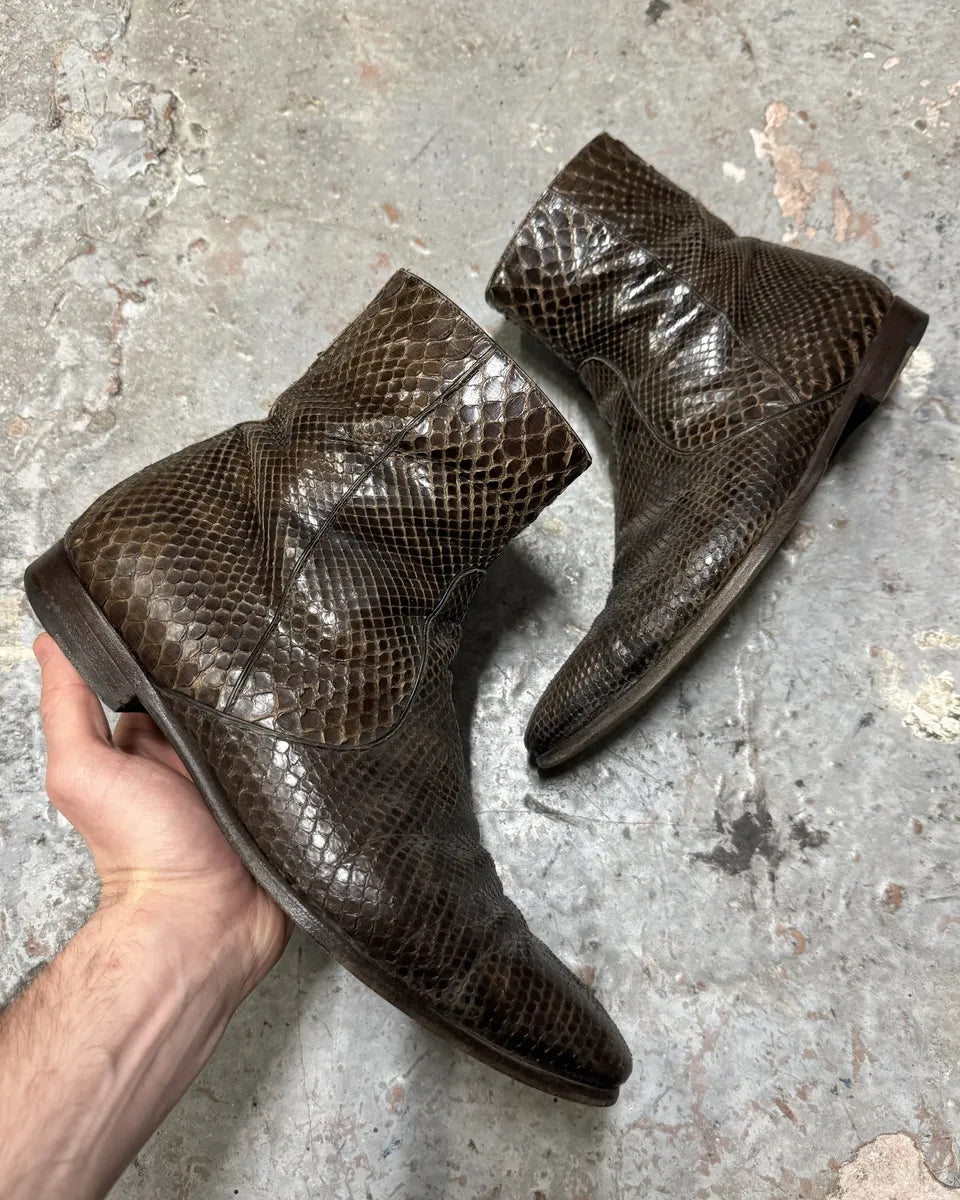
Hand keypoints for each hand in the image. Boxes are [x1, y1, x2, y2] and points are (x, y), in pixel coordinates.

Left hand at [34, 633, 290, 999]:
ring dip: (280, 700)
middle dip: (239, 668)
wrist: (204, 922)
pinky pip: (302, 750)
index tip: (190, 608)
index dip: (175, 644)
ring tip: (294, 677)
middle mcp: (196, 751)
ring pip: (266, 714)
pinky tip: (318, 717)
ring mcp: (244, 770)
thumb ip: (67, 709)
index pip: (164, 674)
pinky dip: (308, 737)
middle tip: (254, 646)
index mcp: (147, 740)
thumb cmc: (141, 854)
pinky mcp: (286, 789)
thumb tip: (49, 641)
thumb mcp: (84, 770)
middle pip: (221, 689)